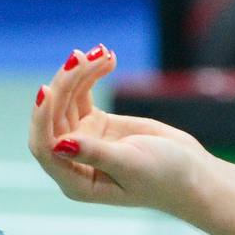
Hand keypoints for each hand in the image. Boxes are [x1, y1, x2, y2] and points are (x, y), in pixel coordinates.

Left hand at [29, 45, 211, 214]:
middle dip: (63, 86)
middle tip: (80, 59)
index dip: (42, 119)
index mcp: (77, 181)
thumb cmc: (165, 178)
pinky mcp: (97, 124)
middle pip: (53, 117)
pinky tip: (108, 58)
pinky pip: (83, 93)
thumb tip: (59, 145)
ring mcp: (84, 141)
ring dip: (78, 74)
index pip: (45, 147)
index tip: (48, 91)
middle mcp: (74, 161)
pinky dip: (92, 74)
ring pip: (66, 100)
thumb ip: (95, 154)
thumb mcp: (131, 165)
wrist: (191, 172)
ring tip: (101, 54)